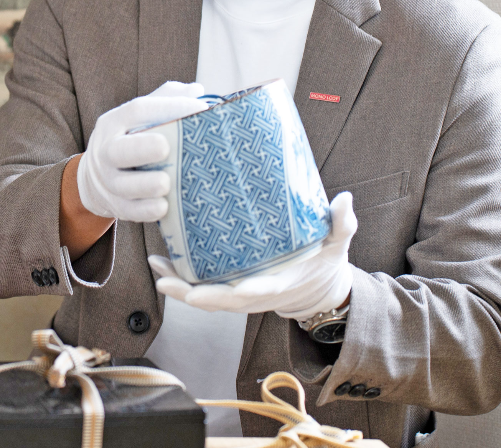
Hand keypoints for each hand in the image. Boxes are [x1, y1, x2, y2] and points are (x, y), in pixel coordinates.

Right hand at [75, 81, 207, 221]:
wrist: (95, 178)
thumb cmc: (131, 140)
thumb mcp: (140, 116)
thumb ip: (167, 100)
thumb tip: (197, 91)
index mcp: (116, 121)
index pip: (138, 110)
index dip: (168, 108)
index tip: (200, 109)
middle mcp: (107, 150)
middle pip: (119, 150)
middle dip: (143, 148)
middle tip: (166, 147)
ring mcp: (108, 180)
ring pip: (122, 184)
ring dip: (145, 185)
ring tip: (166, 183)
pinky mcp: (115, 205)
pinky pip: (128, 211)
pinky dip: (145, 211)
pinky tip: (163, 207)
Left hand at [149, 191, 357, 320]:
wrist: (321, 288)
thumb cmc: (327, 261)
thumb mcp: (340, 242)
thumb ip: (342, 223)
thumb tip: (344, 199)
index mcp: (280, 284)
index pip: (254, 293)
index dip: (232, 294)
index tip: (212, 292)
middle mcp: (257, 294)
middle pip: (219, 301)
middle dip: (190, 294)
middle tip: (164, 282)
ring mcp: (243, 294)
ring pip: (207, 297)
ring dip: (179, 287)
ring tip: (155, 267)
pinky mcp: (234, 286)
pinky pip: (205, 288)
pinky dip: (183, 280)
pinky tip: (162, 263)